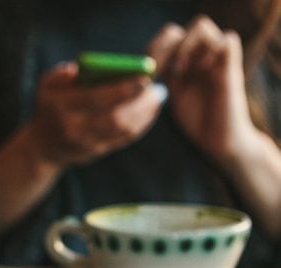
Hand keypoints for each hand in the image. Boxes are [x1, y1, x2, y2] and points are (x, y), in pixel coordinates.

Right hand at [27, 61, 164, 166]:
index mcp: (61, 107)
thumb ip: (60, 74)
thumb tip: (78, 70)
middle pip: (114, 118)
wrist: (42, 147)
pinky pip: (123, 139)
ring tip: (157, 98)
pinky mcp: (96, 152)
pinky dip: (140, 125)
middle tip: (156, 89)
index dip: (122, 89)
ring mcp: (85, 144)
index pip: (96, 98)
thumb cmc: (49, 107)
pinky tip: (149, 112)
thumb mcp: (45, 86)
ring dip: (144, 115)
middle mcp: (73, 129)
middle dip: (139, 104)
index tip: (144, 78)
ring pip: (122, 131)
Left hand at [148, 15, 258, 165]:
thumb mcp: (170, 98)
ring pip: (201, 25)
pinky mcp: (232, 65)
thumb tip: (138, 74)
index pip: (167, 37)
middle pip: (179, 27)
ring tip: (181, 70)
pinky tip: (201, 70)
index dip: (154, 48)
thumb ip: (159, 82)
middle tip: (160, 70)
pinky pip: (227, 39)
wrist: (218, 140)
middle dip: (165, 46)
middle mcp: (199, 54)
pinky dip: (212, 50)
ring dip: (186, 45)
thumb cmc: (195, 121)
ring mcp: (215, 57)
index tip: (147, 72)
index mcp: (183, 60)